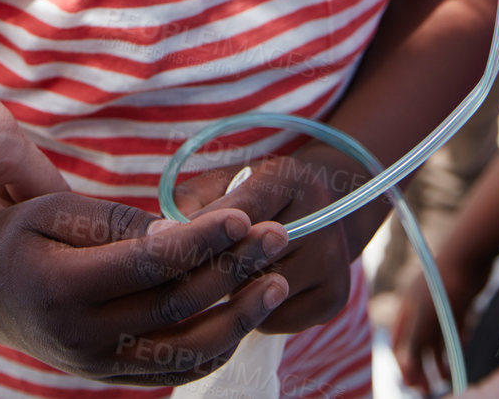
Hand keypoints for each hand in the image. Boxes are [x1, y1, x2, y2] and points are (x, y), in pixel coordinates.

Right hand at [0, 189, 290, 385]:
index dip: (201, 240)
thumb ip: (112, 221)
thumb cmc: (16, 235)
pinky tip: (242, 314)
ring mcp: (97, 365)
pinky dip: (215, 347)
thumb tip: (177, 234)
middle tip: (277, 236)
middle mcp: (83, 337)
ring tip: (276, 281)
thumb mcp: (51, 210)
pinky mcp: (109, 376)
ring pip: (185, 351)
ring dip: (239, 316)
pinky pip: (173, 371)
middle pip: (177, 307)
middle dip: (234, 270)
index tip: (243, 213)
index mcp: (64, 287)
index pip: (150, 266)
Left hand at [172, 143, 351, 332]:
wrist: (316, 212)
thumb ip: (191, 201)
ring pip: (262, 294)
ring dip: (235, 294)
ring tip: (225, 279)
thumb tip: (162, 237)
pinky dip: (256, 315)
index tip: (176, 246)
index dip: (208, 230)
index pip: (245, 209)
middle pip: (254, 258)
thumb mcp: (222, 182)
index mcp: (291, 177)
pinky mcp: (336, 298)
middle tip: (189, 272)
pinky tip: (252, 293)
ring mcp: (333, 261)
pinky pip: (277, 321)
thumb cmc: (252, 196)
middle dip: (216, 267)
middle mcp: (322, 216)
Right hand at [392, 255, 488, 394]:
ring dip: (439, 359)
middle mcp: (421, 308)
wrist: (471, 254)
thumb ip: (415, 344)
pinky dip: (454, 342)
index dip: (405, 365)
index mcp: (407, 309)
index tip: (414, 385)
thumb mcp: (428, 318)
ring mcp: (440, 305)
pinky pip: (453, 328)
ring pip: (437, 338)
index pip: (400, 343)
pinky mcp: (459, 302)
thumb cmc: (445, 285)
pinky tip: (462, 346)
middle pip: (418, 344)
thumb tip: (405, 372)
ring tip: (447, 378)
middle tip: (429, 390)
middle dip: (422, 368)